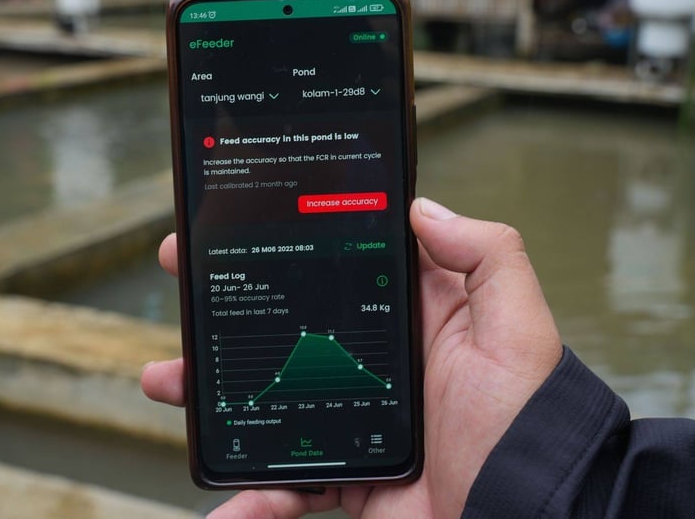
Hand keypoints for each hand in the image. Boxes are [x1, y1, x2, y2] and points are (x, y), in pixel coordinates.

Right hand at [142, 197, 562, 517]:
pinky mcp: (345, 475)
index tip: (235, 223)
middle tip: (185, 280)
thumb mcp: (516, 330)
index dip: (286, 241)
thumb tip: (424, 206)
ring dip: (212, 392)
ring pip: (268, 397)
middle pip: (287, 325)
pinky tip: (227, 503)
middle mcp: (374, 363)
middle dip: (228, 307)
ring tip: (168, 381)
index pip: (338, 265)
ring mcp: (352, 418)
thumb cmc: (526, 426)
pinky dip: (252, 498)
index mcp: (410, 319)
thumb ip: (487, 256)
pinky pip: (286, 483)